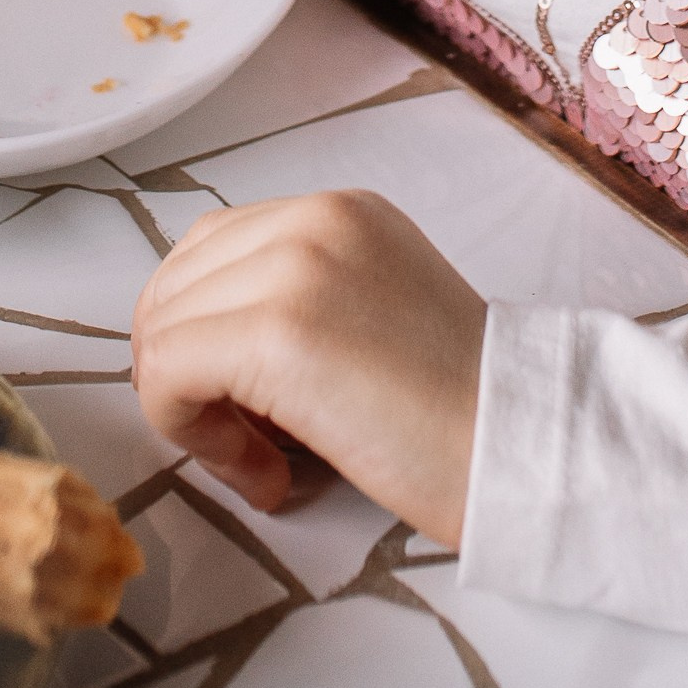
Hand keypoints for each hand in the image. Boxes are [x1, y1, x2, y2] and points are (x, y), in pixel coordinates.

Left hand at [131, 189, 485, 544]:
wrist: (527, 446)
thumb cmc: (462, 410)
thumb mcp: (374, 312)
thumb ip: (297, 301)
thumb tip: (202, 349)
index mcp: (338, 211)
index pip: (210, 251)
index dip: (207, 335)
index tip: (252, 406)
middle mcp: (311, 219)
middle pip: (174, 286)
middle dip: (188, 372)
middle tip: (251, 443)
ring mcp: (291, 267)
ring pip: (160, 329)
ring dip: (192, 410)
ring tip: (264, 462)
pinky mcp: (275, 331)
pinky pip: (166, 371)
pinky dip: (193, 434)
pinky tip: (265, 476)